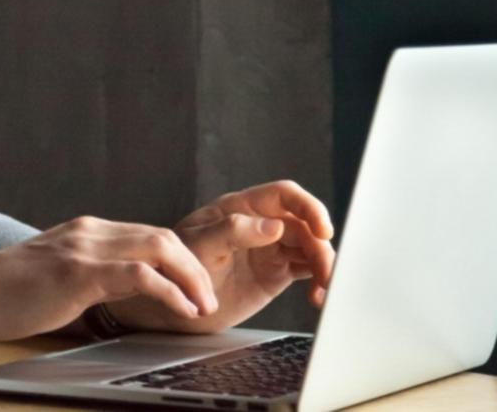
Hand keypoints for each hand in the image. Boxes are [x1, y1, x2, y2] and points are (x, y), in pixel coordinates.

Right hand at [0, 216, 218, 341]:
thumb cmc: (7, 290)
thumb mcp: (57, 272)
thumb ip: (89, 271)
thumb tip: (119, 290)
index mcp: (86, 231)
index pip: (149, 235)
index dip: (182, 260)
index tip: (198, 285)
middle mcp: (89, 232)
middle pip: (163, 236)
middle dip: (197, 266)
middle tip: (210, 297)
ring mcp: (84, 249)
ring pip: (158, 248)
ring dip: (191, 278)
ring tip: (203, 305)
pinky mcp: (78, 272)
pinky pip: (138, 275)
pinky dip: (169, 291)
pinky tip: (180, 308)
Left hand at [111, 180, 336, 333]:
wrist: (170, 300)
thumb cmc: (176, 265)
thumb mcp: (199, 246)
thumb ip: (232, 232)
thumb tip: (274, 226)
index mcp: (240, 208)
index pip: (284, 195)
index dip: (308, 207)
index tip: (322, 229)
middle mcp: (259, 224)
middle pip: (305, 225)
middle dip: (321, 246)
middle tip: (326, 273)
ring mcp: (270, 247)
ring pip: (311, 247)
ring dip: (325, 266)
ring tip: (323, 290)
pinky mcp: (276, 271)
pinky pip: (307, 270)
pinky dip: (319, 282)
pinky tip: (317, 297)